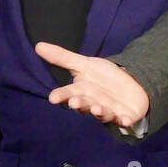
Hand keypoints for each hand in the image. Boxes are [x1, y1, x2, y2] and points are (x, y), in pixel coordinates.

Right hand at [35, 43, 149, 127]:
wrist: (129, 84)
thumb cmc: (103, 77)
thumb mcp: (84, 65)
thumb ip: (62, 58)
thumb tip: (38, 46)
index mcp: (81, 92)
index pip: (68, 94)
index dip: (62, 96)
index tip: (53, 98)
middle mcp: (93, 103)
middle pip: (85, 105)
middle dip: (80, 104)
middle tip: (74, 102)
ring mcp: (109, 111)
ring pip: (102, 114)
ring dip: (99, 112)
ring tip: (96, 108)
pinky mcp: (125, 116)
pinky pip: (125, 120)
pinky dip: (125, 120)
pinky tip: (125, 120)